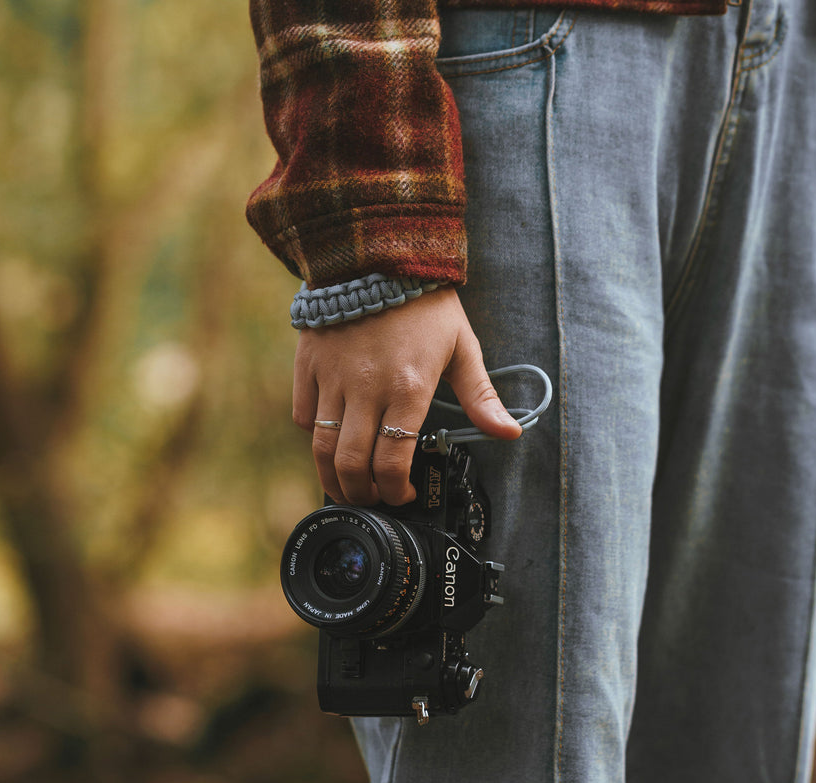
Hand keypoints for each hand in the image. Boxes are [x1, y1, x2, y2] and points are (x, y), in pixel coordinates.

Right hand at [292, 286, 521, 505]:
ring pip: (321, 446)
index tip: (404, 493)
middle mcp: (366, 388)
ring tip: (346, 486)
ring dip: (331, 476)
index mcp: (408, 388)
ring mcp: (333, 377)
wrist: (378, 251)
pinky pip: (304, 414)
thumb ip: (482, 396)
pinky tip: (331, 435)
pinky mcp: (309, 365)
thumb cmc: (425, 303)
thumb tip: (511, 432)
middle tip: (372, 498)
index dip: (395, 490)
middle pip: (351, 463)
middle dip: (361, 493)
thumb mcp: (462, 347)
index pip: (392, 461)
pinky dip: (314, 433)